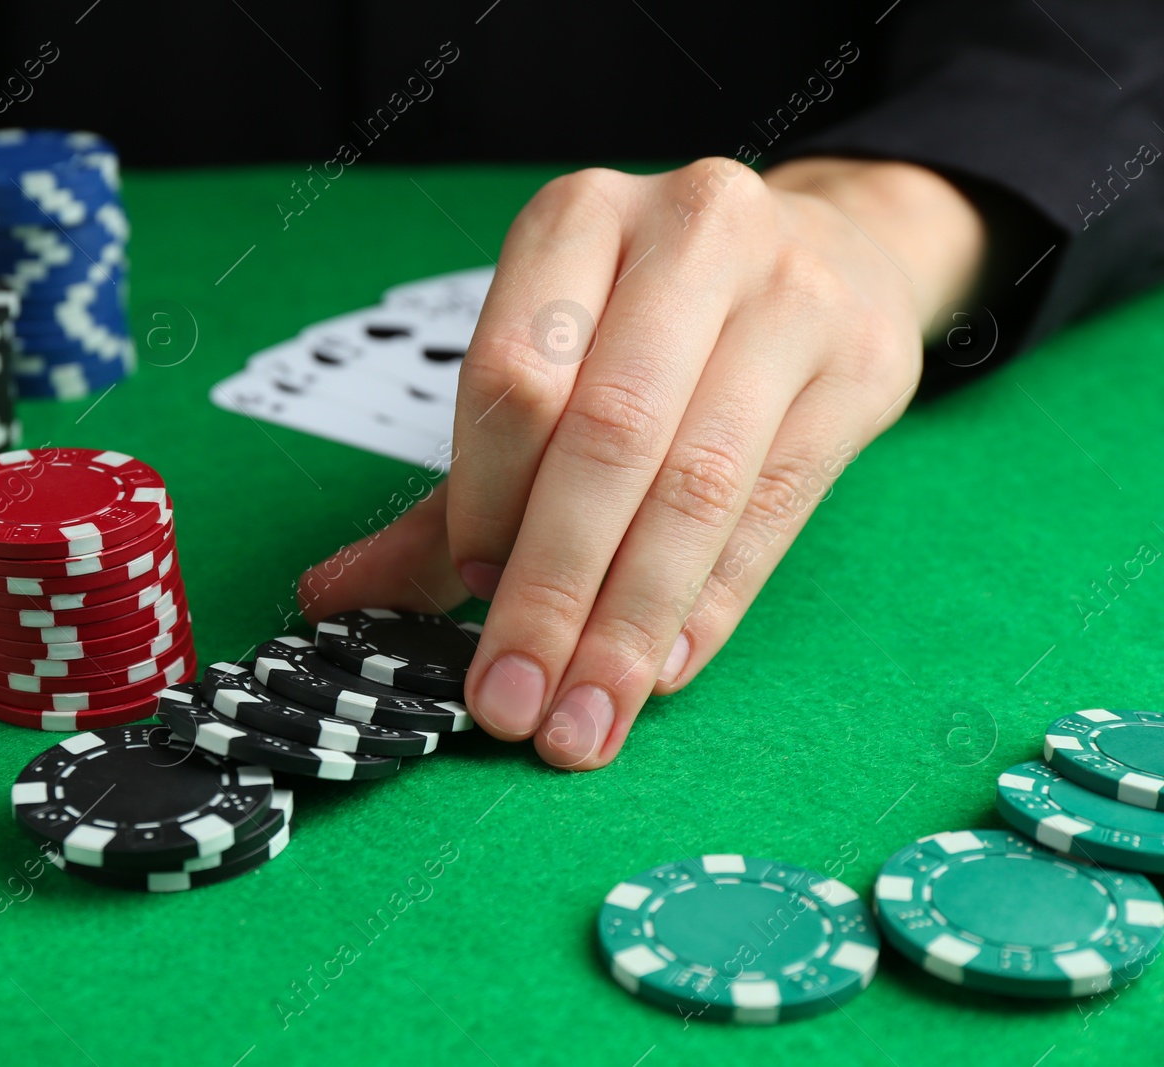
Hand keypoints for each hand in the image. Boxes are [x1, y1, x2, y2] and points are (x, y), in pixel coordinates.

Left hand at [299, 157, 984, 768]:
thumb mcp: (549, 373)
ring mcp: (790, 290)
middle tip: (512, 705)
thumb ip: (448, 493)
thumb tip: (331, 598)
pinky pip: (775, 509)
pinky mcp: (862, 363)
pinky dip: (709, 606)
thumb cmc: (649, 332)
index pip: (515, 373)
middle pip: (607, 434)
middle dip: (551, 590)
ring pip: (698, 481)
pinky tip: (660, 672)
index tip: (469, 591)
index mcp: (577, 220)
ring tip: (584, 722)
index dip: (487, 497)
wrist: (831, 258)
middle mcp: (689, 231)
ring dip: (629, 624)